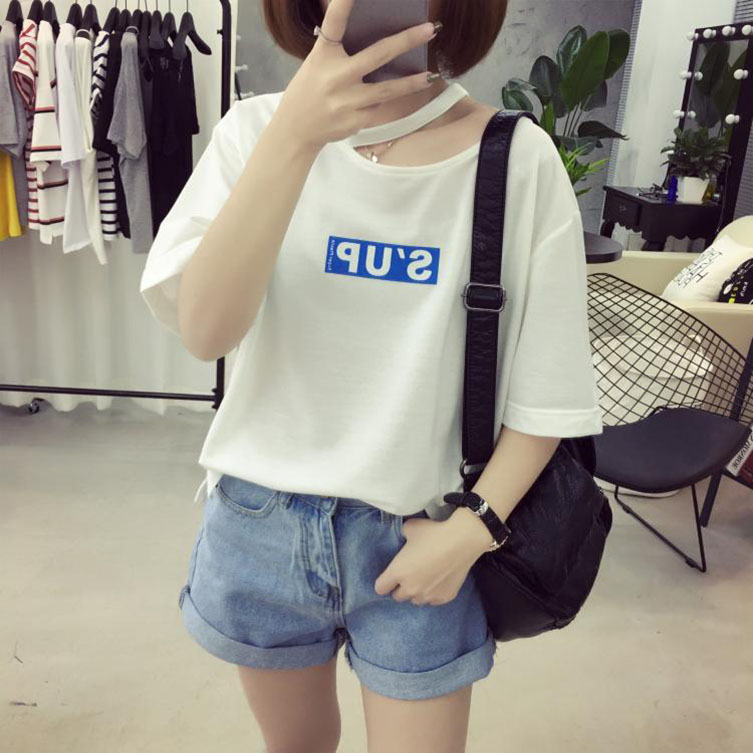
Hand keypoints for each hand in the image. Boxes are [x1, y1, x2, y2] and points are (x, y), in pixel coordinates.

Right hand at [273, 0, 440, 150]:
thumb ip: (342, 52)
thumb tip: (383, 45)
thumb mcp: (318, 64)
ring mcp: (346, 101)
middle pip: (377, 55)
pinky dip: (381, 103)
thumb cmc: (311, 90)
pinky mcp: (355, 121)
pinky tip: (381, 101)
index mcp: (323, 55)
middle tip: (429, 29)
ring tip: (428, 75)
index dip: (343, 5)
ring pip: (387, 90)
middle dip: (406, 41)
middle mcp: (335, 76)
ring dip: (411, 83)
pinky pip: (377, 108)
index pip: (334, 24)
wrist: (296, 129)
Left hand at [374, 507, 493, 606]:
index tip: (389, 576)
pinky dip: (433, 593)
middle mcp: (410, 588)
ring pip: (416, 600)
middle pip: (398, 597)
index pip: (380, 588)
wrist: (462, 541)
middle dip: (400, 588)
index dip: (384, 582)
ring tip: (425, 578)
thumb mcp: (410, 528)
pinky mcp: (444, 598)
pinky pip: (433, 600)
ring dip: (417, 592)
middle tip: (409, 574)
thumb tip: (406, 539)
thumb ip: (403, 536)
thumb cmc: (433, 533)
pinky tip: (439, 581)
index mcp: (398, 573)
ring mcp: (428, 595)